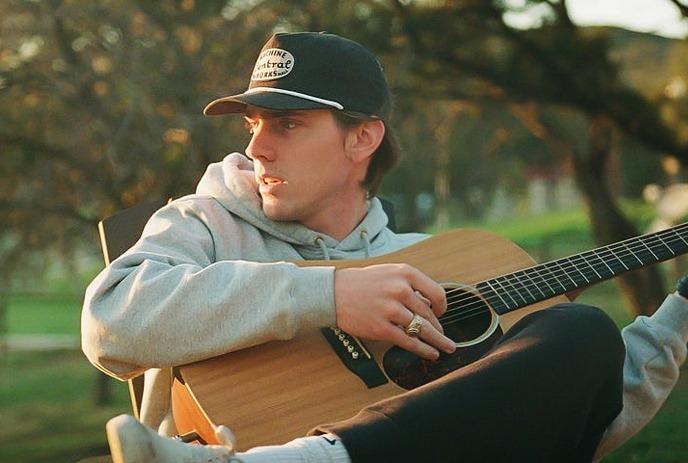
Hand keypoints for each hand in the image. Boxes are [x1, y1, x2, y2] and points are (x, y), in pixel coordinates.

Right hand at [334, 263, 455, 359]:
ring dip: (437, 341)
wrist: (333, 292)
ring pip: (422, 329)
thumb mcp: (388, 273)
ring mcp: (391, 310)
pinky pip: (409, 342)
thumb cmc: (360, 283)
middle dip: (438, 328)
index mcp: (405, 273)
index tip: (441, 313)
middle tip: (444, 336)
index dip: (442, 306)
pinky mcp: (382, 328)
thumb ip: (409, 285)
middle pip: (429, 314)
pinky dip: (423, 350)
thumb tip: (428, 304)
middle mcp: (400, 290)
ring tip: (445, 347)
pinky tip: (431, 353)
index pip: (436, 292)